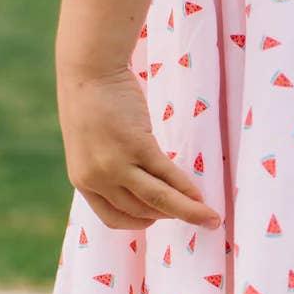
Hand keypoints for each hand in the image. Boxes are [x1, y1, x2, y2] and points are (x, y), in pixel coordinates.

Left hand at [56, 64, 221, 231]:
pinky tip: (201, 195)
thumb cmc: (91, 102)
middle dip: (170, 217)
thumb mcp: (92, 145)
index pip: (113, 218)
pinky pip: (168, 176)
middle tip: (194, 216)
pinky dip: (187, 189)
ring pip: (158, 201)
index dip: (139, 223)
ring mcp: (116, 164)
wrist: (88, 70)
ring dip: (188, 212)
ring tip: (211, 219)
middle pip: (141, 211)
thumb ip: (108, 166)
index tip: (157, 219)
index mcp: (82, 180)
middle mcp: (96, 178)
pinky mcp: (136, 146)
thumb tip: (140, 182)